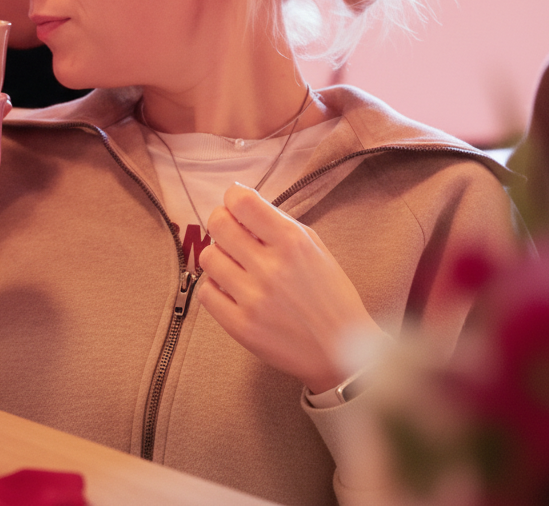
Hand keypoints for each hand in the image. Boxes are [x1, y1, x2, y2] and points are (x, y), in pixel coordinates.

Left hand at [196, 182, 384, 392]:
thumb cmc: (330, 296)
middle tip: (229, 231)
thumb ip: (278, 223)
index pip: (242, 202)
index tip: (234, 202)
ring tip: (234, 264)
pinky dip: (215, 287)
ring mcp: (253, 299)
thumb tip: (239, 200)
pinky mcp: (240, 326)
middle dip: (220, 221)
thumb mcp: (315, 248)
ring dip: (219, 256)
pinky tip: (231, 289)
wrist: (343, 351)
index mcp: (293, 243)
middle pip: (218, 224)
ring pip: (208, 257)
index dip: (232, 197)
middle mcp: (271, 268)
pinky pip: (205, 292)